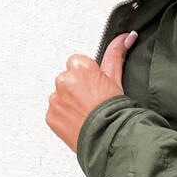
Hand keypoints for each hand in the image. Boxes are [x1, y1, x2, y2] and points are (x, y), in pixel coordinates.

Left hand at [45, 30, 137, 152]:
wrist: (110, 140)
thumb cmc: (116, 112)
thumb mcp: (117, 79)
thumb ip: (116, 54)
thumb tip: (126, 37)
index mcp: (79, 66)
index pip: (77, 63)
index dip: (89, 77)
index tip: (97, 89)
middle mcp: (64, 80)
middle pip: (67, 79)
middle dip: (77, 89)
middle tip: (93, 103)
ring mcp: (55, 98)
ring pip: (60, 95)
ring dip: (70, 103)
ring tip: (86, 114)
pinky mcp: (50, 115)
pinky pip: (55, 112)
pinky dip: (64, 117)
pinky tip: (78, 122)